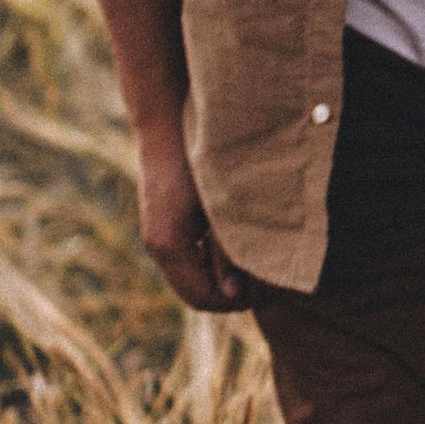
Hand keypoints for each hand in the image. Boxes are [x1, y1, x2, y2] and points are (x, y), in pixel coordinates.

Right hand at [135, 115, 252, 311]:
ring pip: (192, 277)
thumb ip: (228, 250)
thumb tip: (234, 294)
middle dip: (232, 293)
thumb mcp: (223, 205)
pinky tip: (237, 242)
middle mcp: (158, 245)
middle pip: (196, 293)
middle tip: (266, 278)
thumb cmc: (199, 157)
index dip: (237, 302)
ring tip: (255, 260)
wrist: (166, 121)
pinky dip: (213, 260)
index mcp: (170, 244)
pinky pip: (189, 258)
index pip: (203, 298)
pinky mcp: (163, 225)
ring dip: (223, 276)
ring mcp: (157, 236)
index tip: (267, 288)